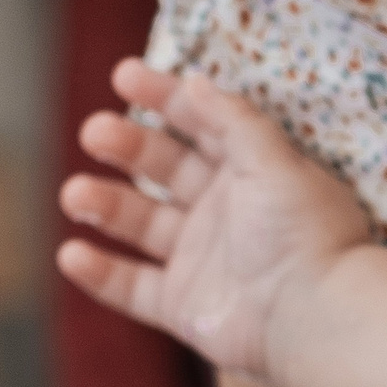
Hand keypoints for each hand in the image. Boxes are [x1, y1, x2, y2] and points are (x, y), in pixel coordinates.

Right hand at [58, 61, 370, 377]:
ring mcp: (202, 257)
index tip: (125, 72)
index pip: (205, 125)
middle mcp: (226, 211)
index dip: (167, 97)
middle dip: (129, 146)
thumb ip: (235, 122)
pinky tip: (72, 252)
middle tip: (95, 130)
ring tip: (76, 191)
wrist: (314, 314)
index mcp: (254, 171)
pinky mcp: (183, 304)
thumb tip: (197, 82)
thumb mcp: (275, 162)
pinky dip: (101, 273)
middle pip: (166, 169)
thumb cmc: (304, 232)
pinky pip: (132, 287)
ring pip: (142, 224)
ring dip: (106, 205)